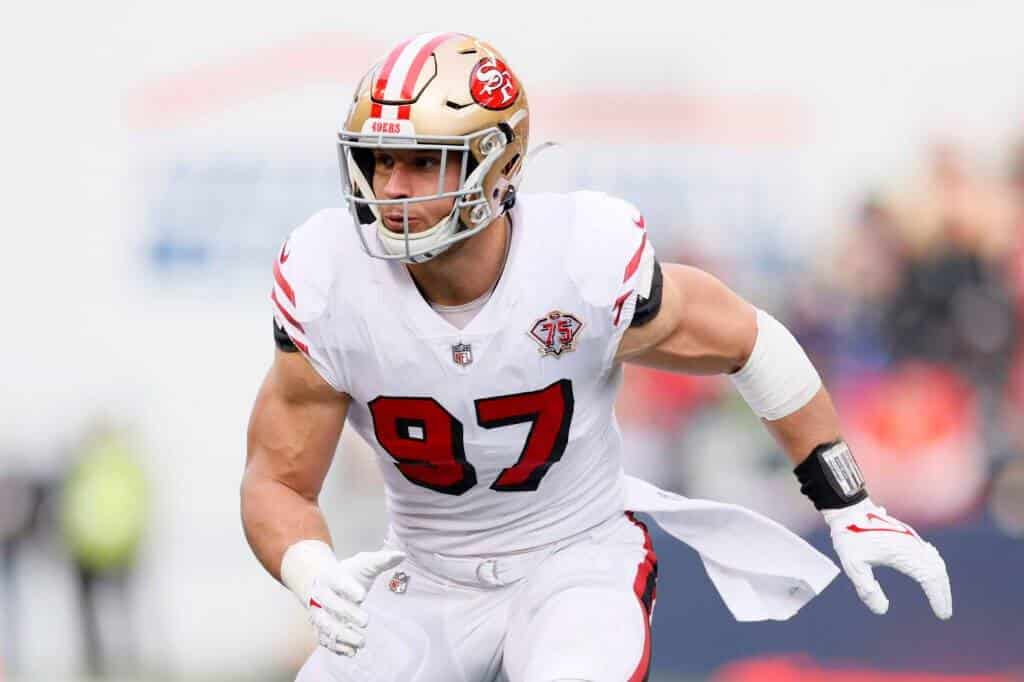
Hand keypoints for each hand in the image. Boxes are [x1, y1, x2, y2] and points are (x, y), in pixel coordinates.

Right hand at [306, 549, 405, 655]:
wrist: (321, 583)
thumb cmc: (348, 574)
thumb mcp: (363, 564)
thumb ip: (380, 560)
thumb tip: (401, 555)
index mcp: (331, 577)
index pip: (338, 581)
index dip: (349, 588)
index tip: (362, 595)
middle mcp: (321, 596)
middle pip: (332, 605)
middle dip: (347, 614)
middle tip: (366, 621)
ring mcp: (318, 613)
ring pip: (325, 625)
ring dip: (342, 635)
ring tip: (361, 642)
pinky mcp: (319, 628)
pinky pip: (324, 639)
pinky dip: (336, 647)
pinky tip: (351, 652)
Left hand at [824, 498, 951, 619]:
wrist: (848, 508)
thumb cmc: (849, 535)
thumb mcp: (854, 565)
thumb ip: (867, 589)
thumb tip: (882, 610)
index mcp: (903, 553)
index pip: (929, 577)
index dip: (938, 597)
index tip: (941, 614)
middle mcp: (912, 545)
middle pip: (937, 570)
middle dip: (943, 592)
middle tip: (944, 612)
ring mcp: (910, 538)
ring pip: (934, 561)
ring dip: (939, 580)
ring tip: (940, 597)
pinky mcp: (906, 534)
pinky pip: (928, 553)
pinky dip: (934, 568)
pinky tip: (931, 574)